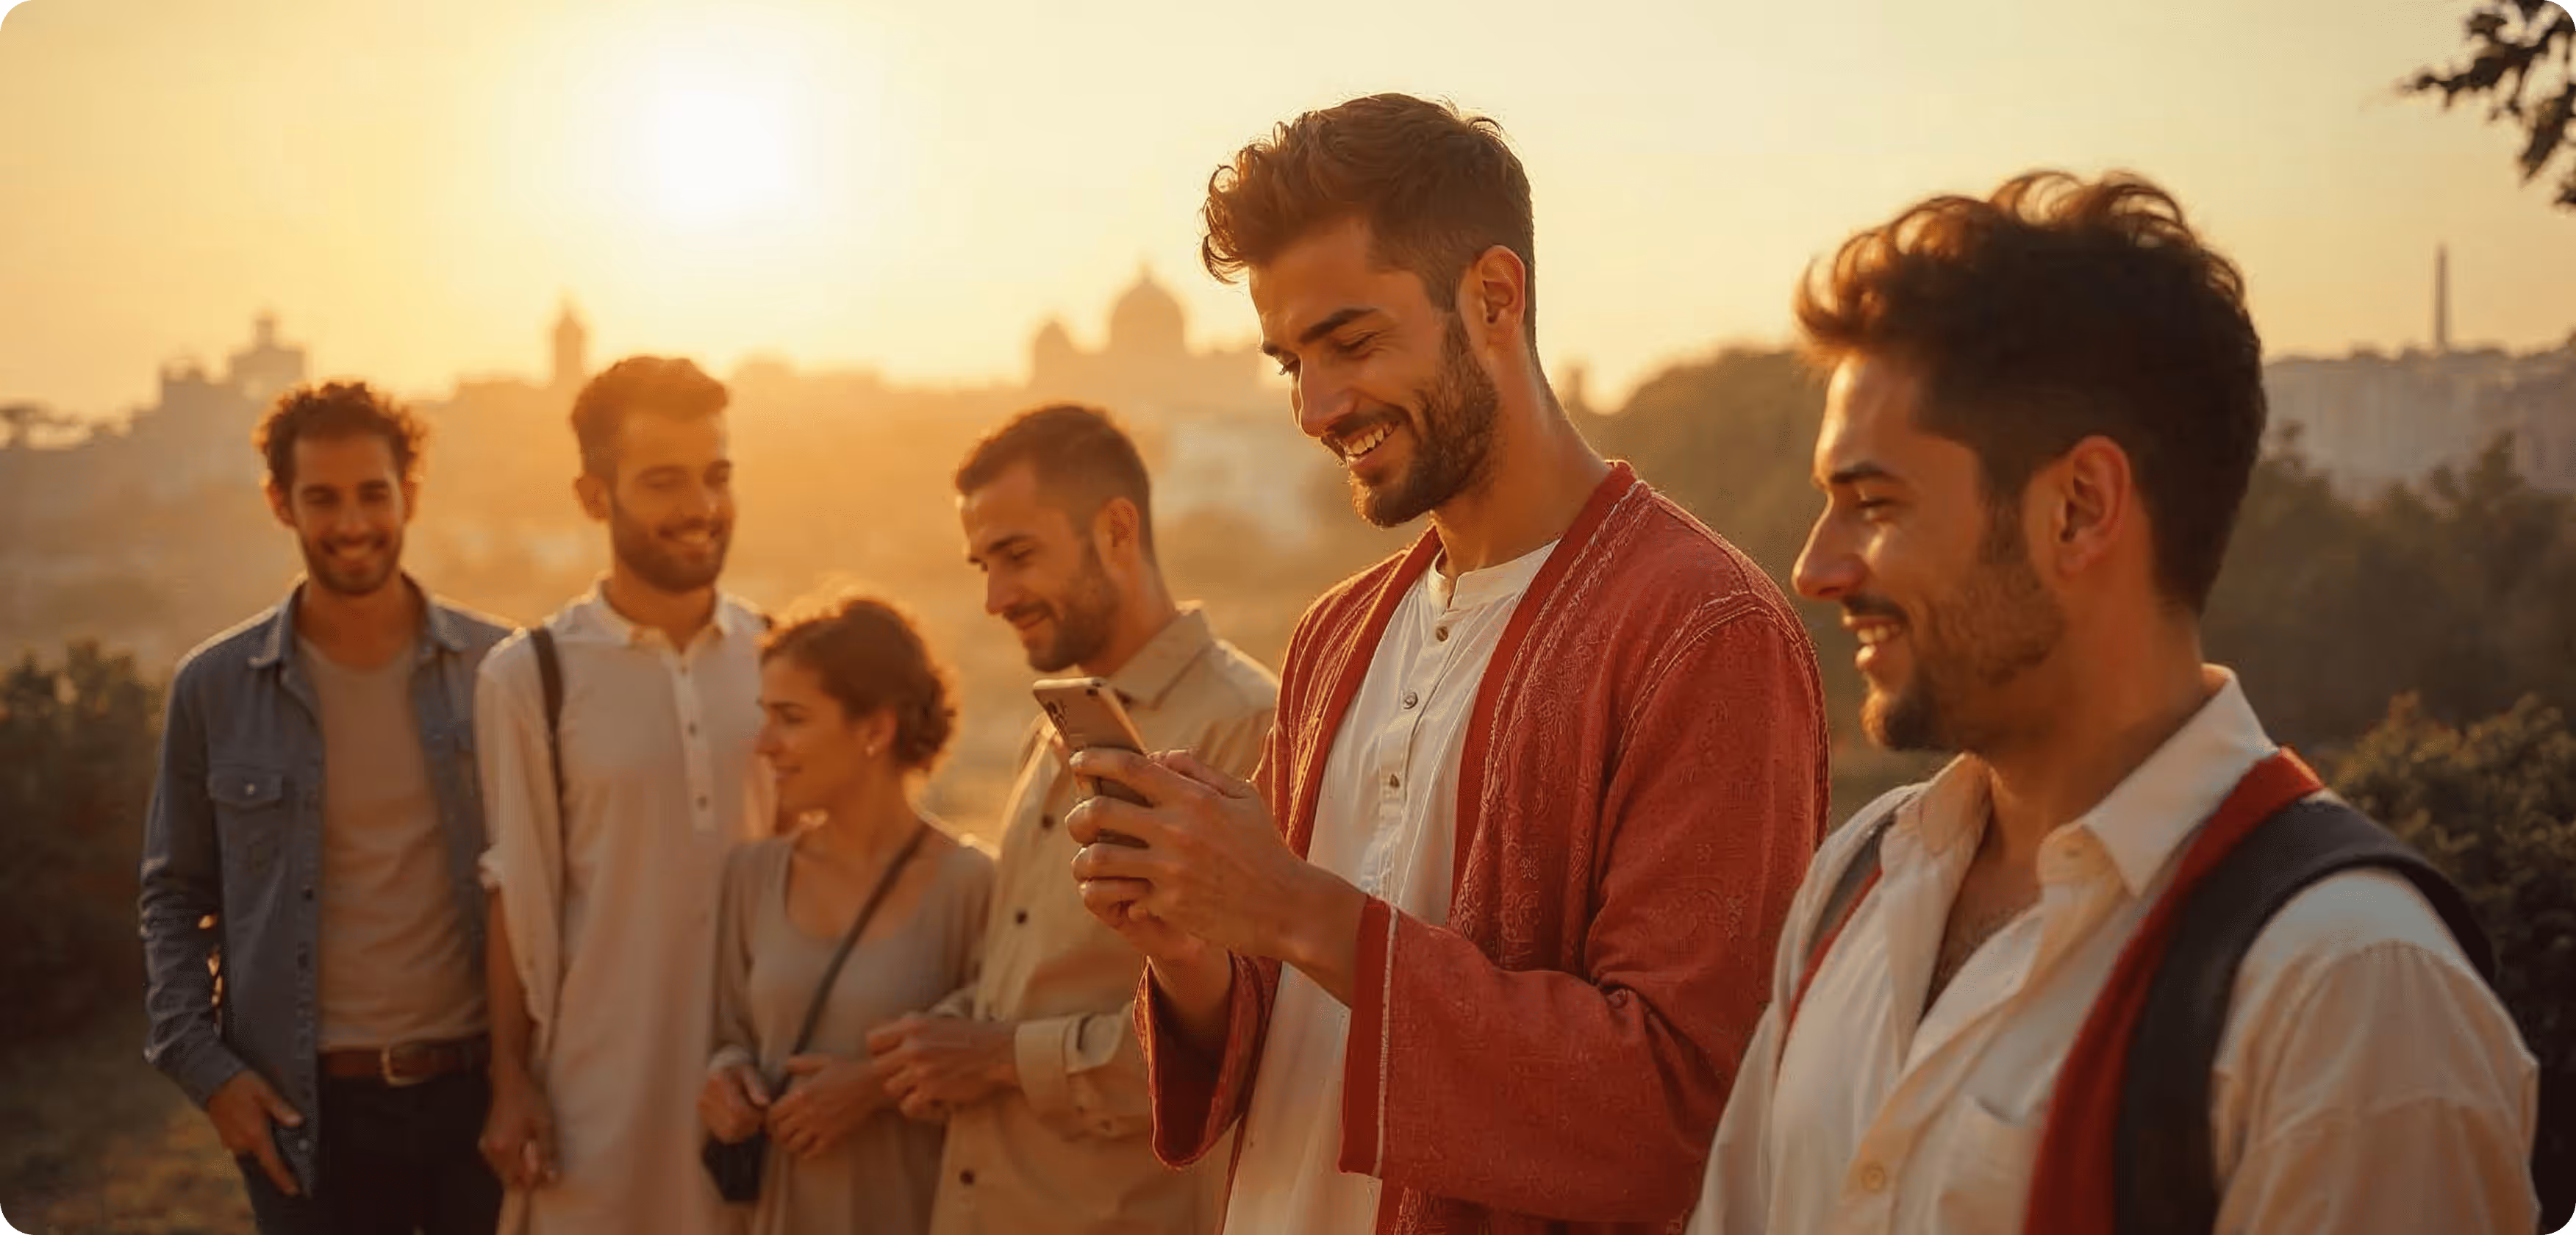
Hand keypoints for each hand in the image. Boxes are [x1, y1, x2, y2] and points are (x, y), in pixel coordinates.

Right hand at [206, 1070, 303, 1197]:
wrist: (211, 1079)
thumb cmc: (241, 1084)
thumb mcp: (265, 1092)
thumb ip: (281, 1109)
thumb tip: (298, 1122)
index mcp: (254, 1135)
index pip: (272, 1164)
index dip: (284, 1178)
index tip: (295, 1191)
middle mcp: (241, 1144)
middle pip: (264, 1161)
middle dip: (278, 1164)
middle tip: (296, 1166)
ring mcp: (231, 1142)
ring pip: (254, 1154)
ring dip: (266, 1153)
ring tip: (282, 1151)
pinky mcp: (225, 1137)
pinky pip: (245, 1147)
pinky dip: (256, 1146)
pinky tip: (264, 1137)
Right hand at [479, 1064, 557, 1188]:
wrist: (509, 1083)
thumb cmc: (529, 1101)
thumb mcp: (543, 1125)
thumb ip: (545, 1152)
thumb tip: (550, 1177)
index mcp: (504, 1148)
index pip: (519, 1178)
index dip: (536, 1181)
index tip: (549, 1176)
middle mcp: (491, 1151)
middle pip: (509, 1178)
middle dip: (527, 1178)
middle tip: (544, 1168)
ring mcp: (486, 1147)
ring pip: (503, 1172)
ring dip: (519, 1171)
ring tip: (535, 1157)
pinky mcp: (485, 1142)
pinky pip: (499, 1162)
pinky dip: (511, 1162)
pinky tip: (523, 1151)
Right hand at [699, 1062, 771, 1143]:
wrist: (722, 1071)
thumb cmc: (741, 1072)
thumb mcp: (751, 1074)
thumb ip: (758, 1088)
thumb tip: (765, 1103)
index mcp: (719, 1081)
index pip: (738, 1110)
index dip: (754, 1116)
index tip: (763, 1111)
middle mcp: (706, 1096)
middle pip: (733, 1124)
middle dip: (752, 1124)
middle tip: (759, 1116)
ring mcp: (703, 1109)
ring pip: (729, 1133)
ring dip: (746, 1130)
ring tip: (752, 1119)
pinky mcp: (704, 1118)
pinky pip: (724, 1135)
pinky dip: (738, 1133)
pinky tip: (743, 1123)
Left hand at [766, 1053, 893, 1159]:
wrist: (872, 1084)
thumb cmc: (849, 1070)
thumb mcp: (823, 1062)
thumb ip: (801, 1064)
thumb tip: (785, 1064)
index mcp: (801, 1094)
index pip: (772, 1114)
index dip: (769, 1120)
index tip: (772, 1121)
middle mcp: (806, 1113)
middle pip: (779, 1132)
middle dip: (777, 1134)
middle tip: (780, 1134)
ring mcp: (819, 1127)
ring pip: (793, 1145)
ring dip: (790, 1145)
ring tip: (792, 1143)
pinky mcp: (832, 1137)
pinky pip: (812, 1153)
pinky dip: (807, 1154)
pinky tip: (809, 1148)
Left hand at [865, 1014, 1016, 1122]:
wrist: (1001, 1051)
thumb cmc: (971, 1036)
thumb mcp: (938, 1021)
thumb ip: (911, 1026)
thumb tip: (888, 1028)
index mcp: (913, 1025)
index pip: (872, 1040)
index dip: (880, 1051)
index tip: (894, 1057)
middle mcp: (913, 1046)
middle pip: (878, 1068)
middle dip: (892, 1073)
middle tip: (910, 1076)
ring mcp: (921, 1069)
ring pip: (891, 1088)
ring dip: (904, 1091)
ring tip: (922, 1088)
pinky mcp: (932, 1090)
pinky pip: (907, 1106)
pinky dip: (918, 1106)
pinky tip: (932, 1100)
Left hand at [1066, 749, 1358, 969]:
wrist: (1286, 906)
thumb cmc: (1264, 848)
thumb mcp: (1243, 798)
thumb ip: (1200, 772)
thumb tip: (1159, 756)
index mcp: (1194, 798)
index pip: (1130, 768)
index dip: (1095, 760)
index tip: (1078, 762)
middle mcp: (1177, 830)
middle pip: (1100, 811)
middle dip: (1078, 815)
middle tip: (1078, 821)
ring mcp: (1170, 870)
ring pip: (1098, 859)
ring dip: (1083, 859)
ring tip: (1087, 861)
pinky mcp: (1168, 904)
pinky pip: (1117, 894)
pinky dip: (1107, 892)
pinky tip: (1110, 890)